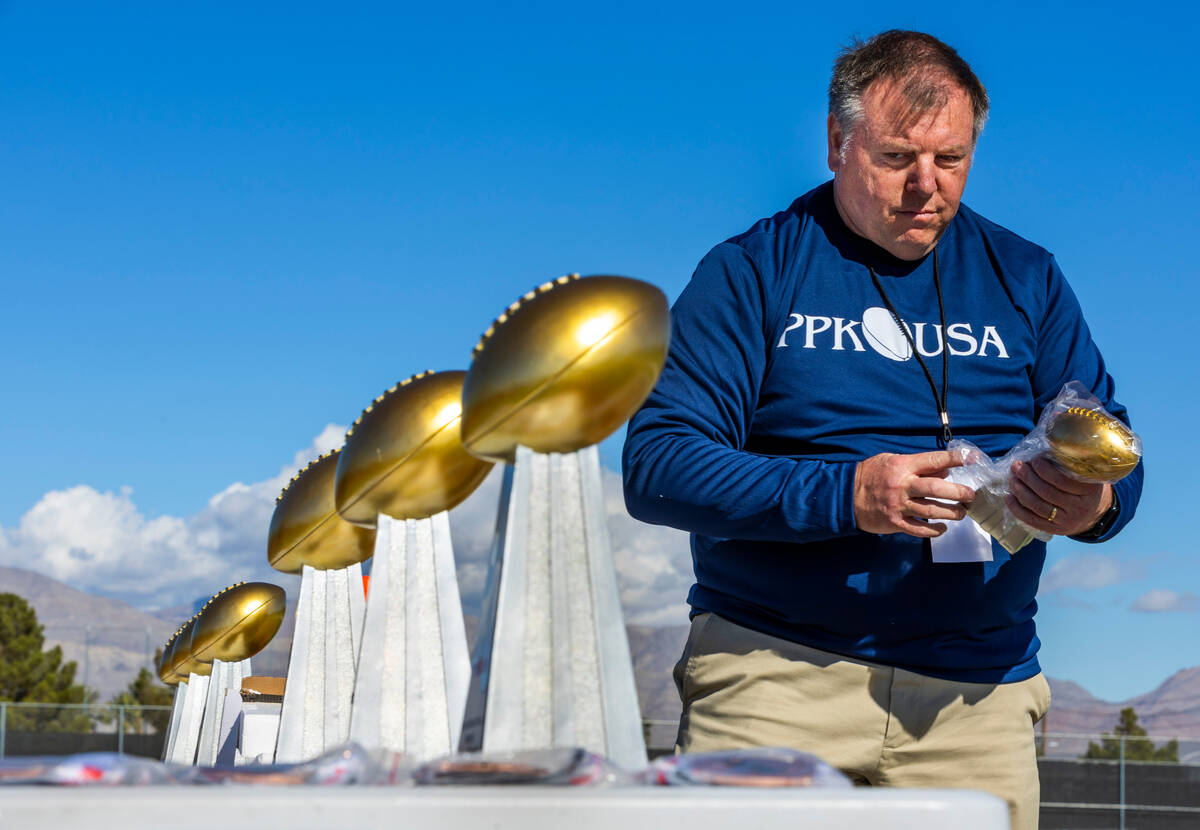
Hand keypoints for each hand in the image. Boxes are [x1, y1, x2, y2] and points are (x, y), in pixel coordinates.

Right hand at [854, 451, 974, 537]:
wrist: (846, 495)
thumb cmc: (872, 475)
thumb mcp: (892, 461)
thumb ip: (918, 466)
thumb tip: (944, 472)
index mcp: (903, 466)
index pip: (934, 460)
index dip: (955, 459)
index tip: (971, 459)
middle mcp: (902, 485)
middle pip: (937, 489)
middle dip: (959, 493)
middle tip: (970, 495)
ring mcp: (898, 506)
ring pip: (931, 511)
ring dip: (951, 513)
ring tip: (961, 513)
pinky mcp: (895, 522)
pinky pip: (919, 529)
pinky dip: (934, 530)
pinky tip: (942, 528)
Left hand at [1006, 456, 1110, 535]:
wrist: (1093, 513)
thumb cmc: (1083, 486)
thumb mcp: (1084, 474)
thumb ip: (1069, 464)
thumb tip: (1041, 450)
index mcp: (1089, 491)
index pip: (1063, 481)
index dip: (1045, 470)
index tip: (1034, 460)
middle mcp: (1079, 508)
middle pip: (1047, 493)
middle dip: (1028, 478)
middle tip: (1017, 466)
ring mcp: (1067, 521)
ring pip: (1038, 506)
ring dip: (1021, 491)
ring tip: (1012, 479)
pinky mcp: (1056, 530)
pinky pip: (1033, 520)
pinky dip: (1018, 509)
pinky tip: (1009, 498)